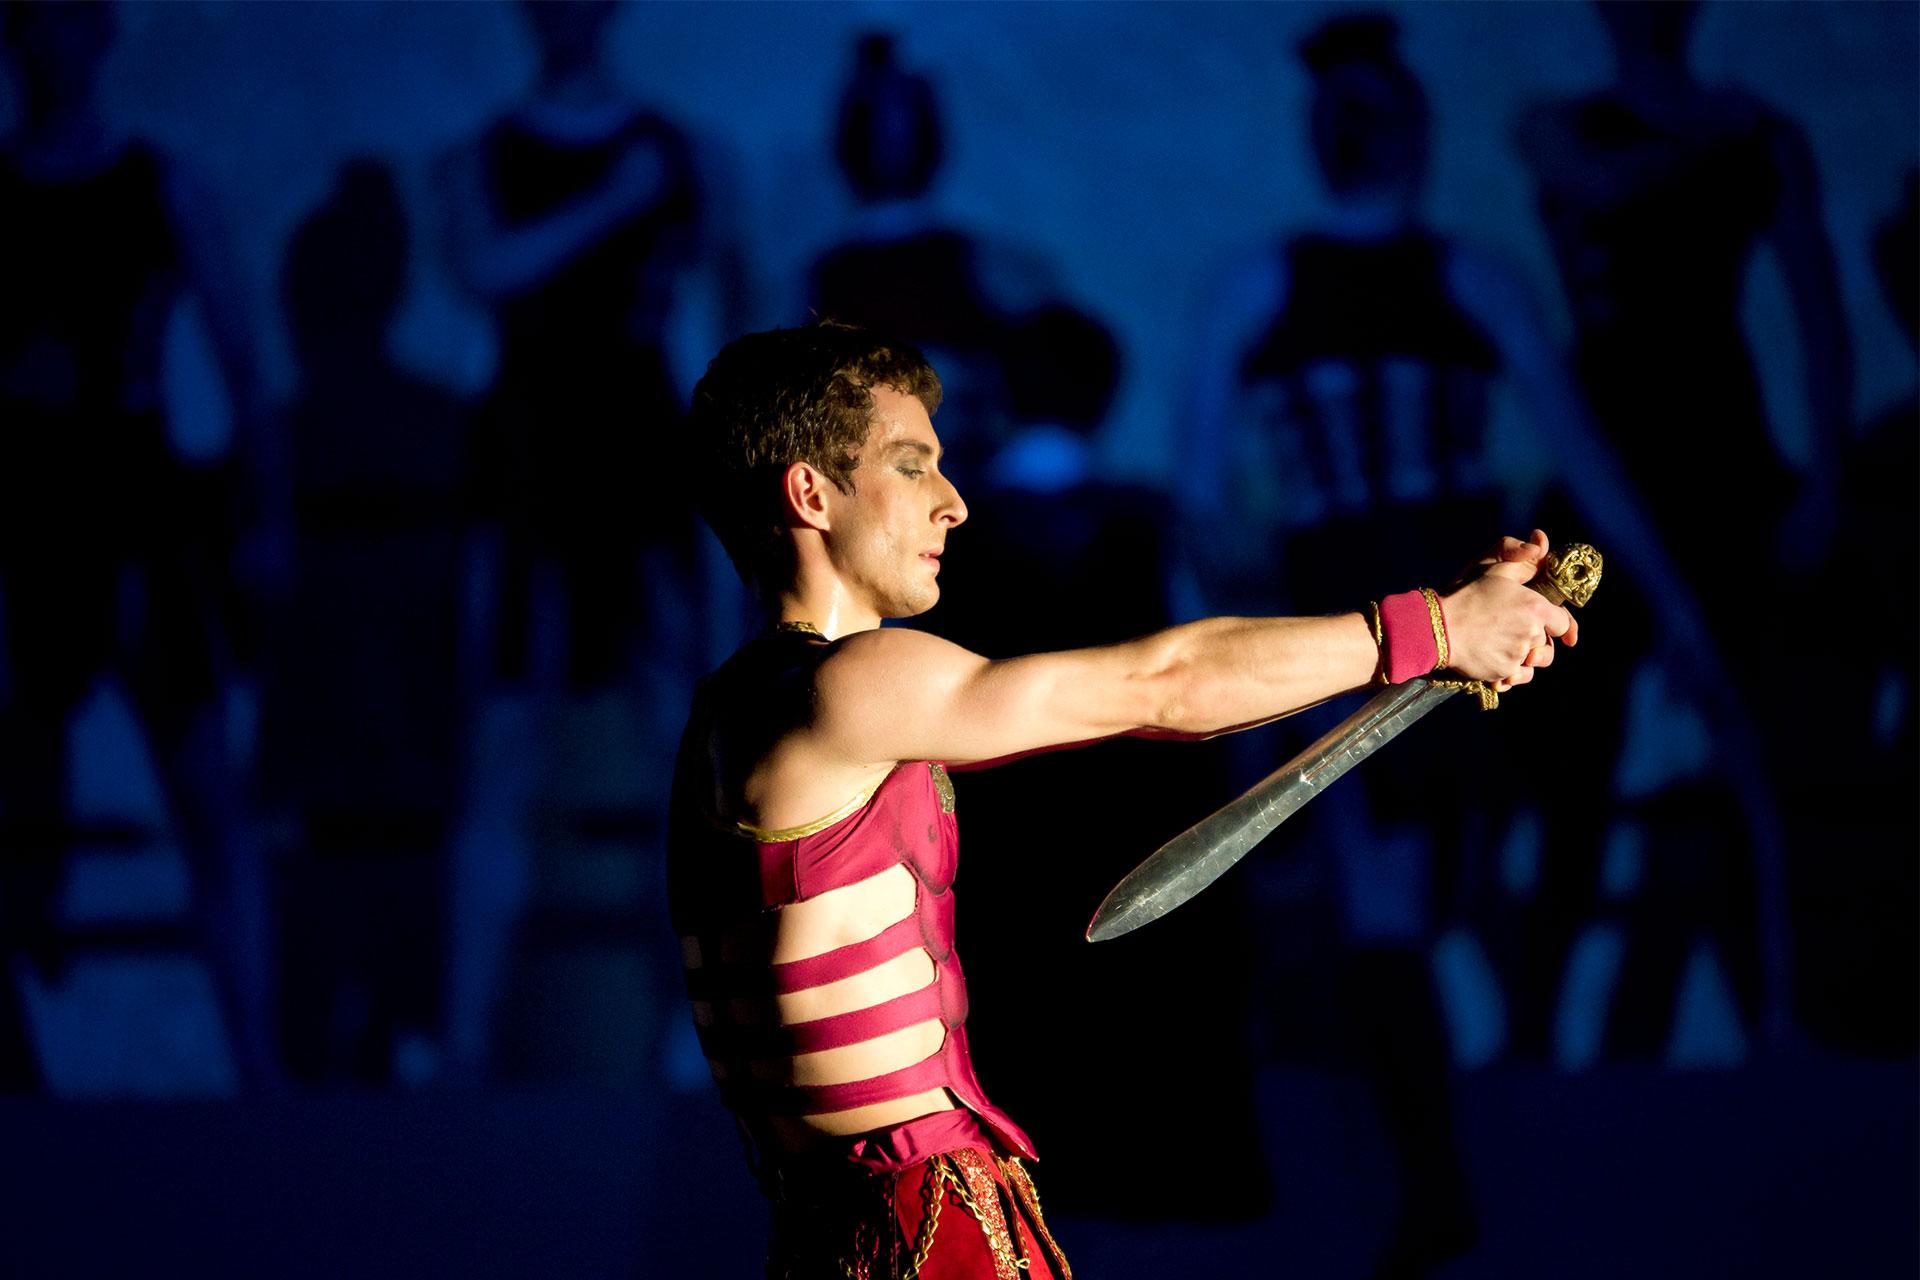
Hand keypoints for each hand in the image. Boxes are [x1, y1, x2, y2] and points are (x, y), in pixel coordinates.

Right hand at [1441, 530, 1575, 686]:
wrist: (1438, 627)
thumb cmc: (1466, 595)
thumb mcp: (1494, 568)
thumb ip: (1520, 555)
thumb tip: (1540, 542)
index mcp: (1536, 607)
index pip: (1563, 622)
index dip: (1557, 623)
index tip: (1552, 626)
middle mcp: (1532, 633)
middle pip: (1548, 645)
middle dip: (1535, 640)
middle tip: (1511, 631)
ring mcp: (1518, 655)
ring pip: (1533, 663)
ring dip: (1524, 657)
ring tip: (1503, 646)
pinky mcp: (1504, 671)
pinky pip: (1517, 676)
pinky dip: (1510, 672)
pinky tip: (1496, 659)